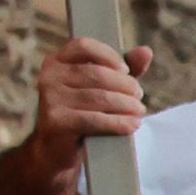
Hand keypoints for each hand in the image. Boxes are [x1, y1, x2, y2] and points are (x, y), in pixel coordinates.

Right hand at [30, 37, 150, 165]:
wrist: (57, 149)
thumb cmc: (82, 112)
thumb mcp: (101, 87)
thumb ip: (121, 69)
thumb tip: (146, 51)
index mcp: (57, 61)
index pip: (84, 46)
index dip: (109, 55)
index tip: (126, 71)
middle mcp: (49, 76)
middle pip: (98, 74)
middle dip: (126, 86)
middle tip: (139, 98)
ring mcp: (50, 98)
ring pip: (100, 97)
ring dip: (127, 105)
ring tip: (139, 112)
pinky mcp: (56, 120)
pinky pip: (95, 119)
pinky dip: (118, 122)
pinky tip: (132, 125)